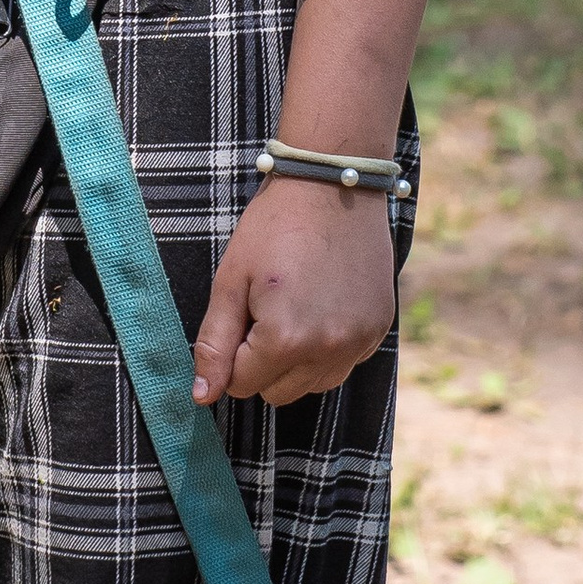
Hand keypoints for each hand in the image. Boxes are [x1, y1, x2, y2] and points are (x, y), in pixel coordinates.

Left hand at [191, 177, 397, 408]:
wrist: (334, 187)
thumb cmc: (274, 228)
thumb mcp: (231, 281)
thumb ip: (214, 344)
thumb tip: (203, 396)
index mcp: (285, 339)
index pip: (242, 385)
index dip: (233, 353)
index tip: (244, 312)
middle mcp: (328, 349)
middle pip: (277, 393)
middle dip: (262, 362)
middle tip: (266, 309)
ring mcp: (359, 342)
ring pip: (311, 385)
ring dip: (295, 361)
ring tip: (294, 307)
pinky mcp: (379, 330)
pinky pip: (342, 365)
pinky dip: (326, 348)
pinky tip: (322, 306)